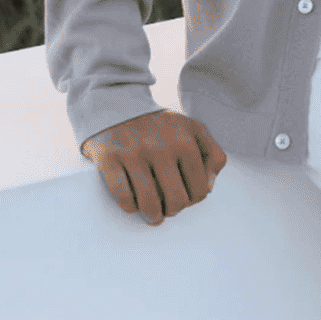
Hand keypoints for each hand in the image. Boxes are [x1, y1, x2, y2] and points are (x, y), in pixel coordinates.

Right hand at [80, 109, 226, 225]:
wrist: (118, 103)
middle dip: (173, 209)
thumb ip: (211, 154)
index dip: (193, 199)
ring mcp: (134, 151)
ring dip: (153, 216)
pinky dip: (130, 206)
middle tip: (167, 206)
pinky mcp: (109, 158)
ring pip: (150, 204)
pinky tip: (133, 201)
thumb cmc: (160, 125)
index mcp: (185, 138)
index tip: (184, 195)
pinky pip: (124, 198)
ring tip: (153, 214)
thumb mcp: (192, 129)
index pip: (200, 189)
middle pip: (177, 200)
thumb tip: (209, 187)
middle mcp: (161, 144)